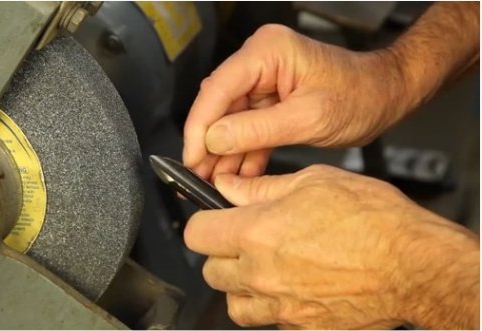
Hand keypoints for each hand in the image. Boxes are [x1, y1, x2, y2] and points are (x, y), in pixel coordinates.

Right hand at [182, 24, 410, 180]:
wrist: (386, 95)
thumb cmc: (361, 95)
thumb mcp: (308, 118)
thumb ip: (256, 130)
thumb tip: (213, 140)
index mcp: (268, 52)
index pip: (217, 89)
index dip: (199, 126)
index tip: (191, 156)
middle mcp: (260, 61)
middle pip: (218, 105)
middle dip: (208, 143)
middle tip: (198, 175)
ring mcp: (263, 80)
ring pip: (229, 120)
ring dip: (223, 152)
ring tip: (214, 182)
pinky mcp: (270, 100)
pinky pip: (247, 127)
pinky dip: (243, 152)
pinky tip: (237, 176)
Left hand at [184, 165, 478, 328]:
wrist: (416, 266)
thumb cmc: (375, 221)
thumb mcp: (314, 182)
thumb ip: (261, 188)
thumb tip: (230, 187)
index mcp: (258, 232)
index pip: (196, 233)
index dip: (203, 222)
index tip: (213, 219)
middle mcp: (262, 273)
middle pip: (211, 270)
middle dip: (222, 254)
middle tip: (245, 241)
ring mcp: (281, 306)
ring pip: (234, 303)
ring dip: (241, 286)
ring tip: (265, 268)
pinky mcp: (302, 327)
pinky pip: (268, 322)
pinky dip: (270, 307)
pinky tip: (290, 288)